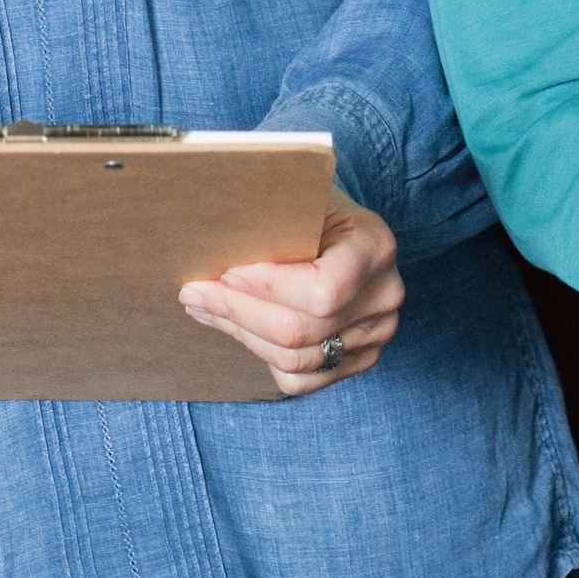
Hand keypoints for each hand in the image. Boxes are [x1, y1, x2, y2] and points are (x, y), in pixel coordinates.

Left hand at [178, 196, 403, 395]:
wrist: (337, 226)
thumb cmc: (308, 206)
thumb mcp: (294, 196)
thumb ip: (266, 219)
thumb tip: (209, 244)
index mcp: (374, 246)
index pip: (321, 291)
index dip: (268, 288)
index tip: (225, 272)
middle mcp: (384, 294)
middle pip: (300, 329)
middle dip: (237, 312)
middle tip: (193, 293)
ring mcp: (376, 332)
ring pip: (296, 359)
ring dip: (241, 335)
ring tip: (205, 309)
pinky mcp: (359, 358)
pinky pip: (303, 380)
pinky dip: (263, 358)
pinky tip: (237, 330)